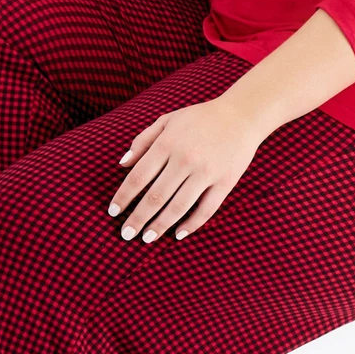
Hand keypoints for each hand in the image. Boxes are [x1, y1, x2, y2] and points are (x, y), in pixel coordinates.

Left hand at [107, 97, 268, 242]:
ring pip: (178, 207)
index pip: (138, 176)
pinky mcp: (225, 182)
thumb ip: (143, 140)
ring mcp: (206, 172)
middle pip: (155, 196)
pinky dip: (191, 224)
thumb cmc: (200, 117)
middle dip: (138, 218)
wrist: (242, 115)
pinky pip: (206, 210)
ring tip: (147, 238)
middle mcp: (185, 159)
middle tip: (126, 234)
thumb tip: (122, 164)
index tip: (113, 212)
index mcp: (167, 143)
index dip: (123, 197)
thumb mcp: (168, 120)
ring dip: (160, 226)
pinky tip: (178, 234)